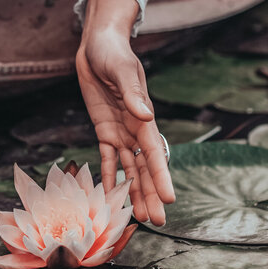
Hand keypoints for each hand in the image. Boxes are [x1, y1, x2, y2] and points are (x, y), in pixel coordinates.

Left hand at [76, 0, 174, 224]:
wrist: (98, 46)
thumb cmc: (113, 53)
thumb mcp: (121, 68)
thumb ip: (132, 92)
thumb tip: (145, 114)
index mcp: (143, 116)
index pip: (155, 151)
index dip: (162, 175)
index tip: (170, 198)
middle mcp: (135, 128)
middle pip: (146, 167)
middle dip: (151, 194)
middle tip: (158, 222)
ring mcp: (120, 131)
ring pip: (130, 169)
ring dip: (134, 192)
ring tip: (140, 218)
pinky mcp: (104, 130)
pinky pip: (108, 158)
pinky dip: (109, 176)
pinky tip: (111, 196)